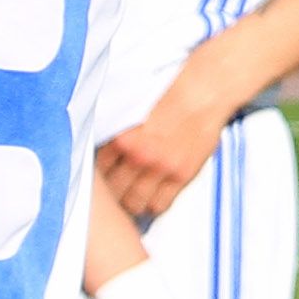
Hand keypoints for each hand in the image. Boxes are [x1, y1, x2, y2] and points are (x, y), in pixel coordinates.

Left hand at [98, 95, 226, 219]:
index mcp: (121, 137)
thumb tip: (103, 155)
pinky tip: (150, 198)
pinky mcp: (181, 175)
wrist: (202, 92)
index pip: (96, 171)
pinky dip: (152, 205)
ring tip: (130, 197)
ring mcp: (160, 168)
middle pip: (112, 191)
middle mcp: (138, 155)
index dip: (96, 178)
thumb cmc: (169, 94)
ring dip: (130, 203)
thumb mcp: (131, 110)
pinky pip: (159, 205)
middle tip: (113, 191)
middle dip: (111, 192)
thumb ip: (115, 134)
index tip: (100, 180)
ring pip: (133, 204)